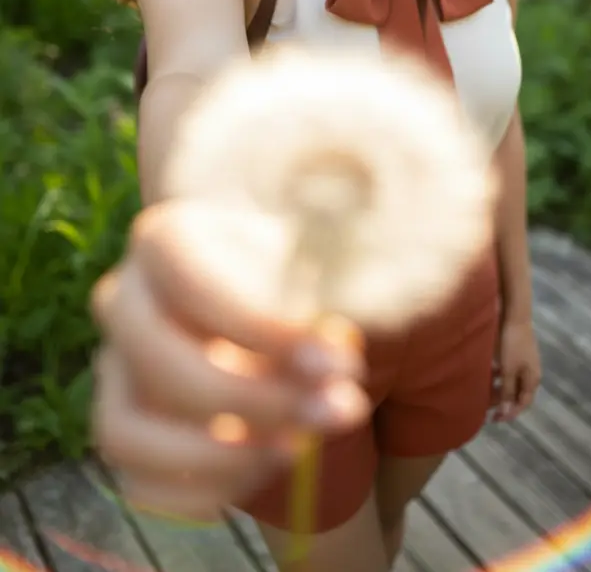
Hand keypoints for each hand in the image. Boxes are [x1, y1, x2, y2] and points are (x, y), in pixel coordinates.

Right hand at [90, 199, 369, 521]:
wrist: (272, 298)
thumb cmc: (292, 271)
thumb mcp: (314, 264)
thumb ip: (322, 306)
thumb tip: (330, 367)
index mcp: (164, 240)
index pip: (187, 279)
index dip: (258, 326)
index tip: (337, 359)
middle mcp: (123, 300)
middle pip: (156, 360)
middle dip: (251, 398)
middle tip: (337, 408)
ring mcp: (114, 369)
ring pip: (125, 433)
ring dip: (218, 456)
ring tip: (300, 446)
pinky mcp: (125, 429)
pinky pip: (137, 484)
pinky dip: (204, 491)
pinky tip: (270, 464)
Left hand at [491, 314, 540, 422]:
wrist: (514, 316)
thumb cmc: (512, 343)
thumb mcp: (508, 369)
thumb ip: (507, 390)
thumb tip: (506, 411)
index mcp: (532, 379)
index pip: (523, 403)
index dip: (509, 413)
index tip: (495, 419)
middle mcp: (530, 373)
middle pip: (517, 394)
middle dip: (503, 402)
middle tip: (487, 408)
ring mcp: (524, 363)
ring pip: (511, 383)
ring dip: (499, 389)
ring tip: (484, 393)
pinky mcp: (516, 354)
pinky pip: (508, 372)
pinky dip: (498, 377)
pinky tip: (487, 375)